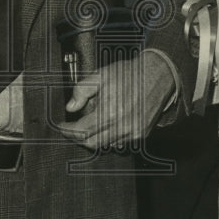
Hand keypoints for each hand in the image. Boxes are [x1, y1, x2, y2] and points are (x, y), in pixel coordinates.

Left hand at [58, 52, 174, 149]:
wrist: (157, 75)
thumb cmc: (130, 74)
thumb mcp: (100, 75)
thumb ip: (82, 90)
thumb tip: (70, 107)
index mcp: (110, 113)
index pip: (81, 131)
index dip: (68, 131)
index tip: (61, 127)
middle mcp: (122, 126)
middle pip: (92, 143)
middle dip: (78, 138)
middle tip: (71, 129)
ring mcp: (133, 132)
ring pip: (106, 145)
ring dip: (94, 137)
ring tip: (92, 122)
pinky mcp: (141, 134)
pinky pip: (120, 143)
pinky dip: (109, 137)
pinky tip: (108, 124)